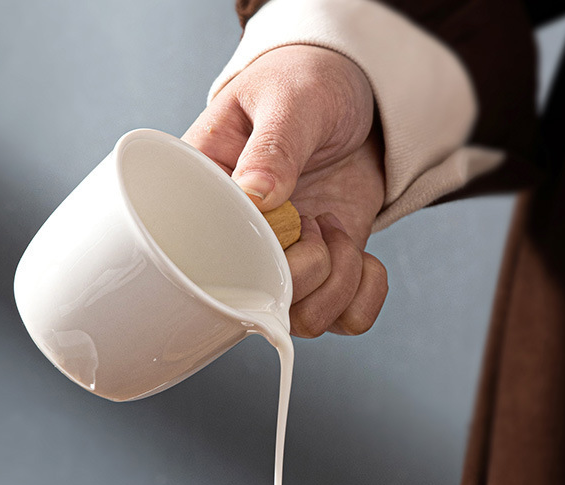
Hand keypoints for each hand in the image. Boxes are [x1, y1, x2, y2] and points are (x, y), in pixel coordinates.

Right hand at [184, 45, 387, 337]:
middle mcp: (239, 243)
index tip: (279, 228)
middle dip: (305, 271)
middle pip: (255, 305)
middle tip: (316, 220)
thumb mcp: (290, 98)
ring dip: (337, 283)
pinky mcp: (324, 272)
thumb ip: (275, 145)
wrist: (357, 97)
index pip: (200, 260)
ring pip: (303, 321)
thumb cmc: (308, 83)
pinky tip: (364, 255)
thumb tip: (256, 194)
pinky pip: (345, 320)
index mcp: (207, 198)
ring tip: (337, 230)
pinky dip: (365, 297)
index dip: (244, 263)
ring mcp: (283, 263)